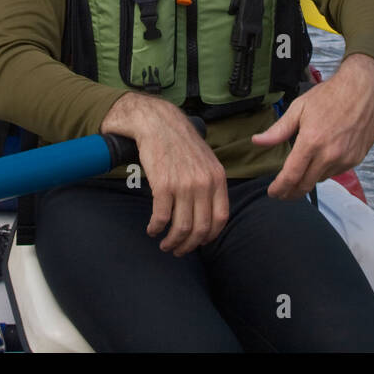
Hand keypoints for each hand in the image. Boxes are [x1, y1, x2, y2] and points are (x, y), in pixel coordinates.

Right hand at [100, 92, 228, 255]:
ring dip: (172, 242)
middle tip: (178, 249)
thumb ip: (211, 184)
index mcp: (217, 178)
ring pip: (181, 228)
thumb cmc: (181, 142)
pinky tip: (152, 229)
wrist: (159, 123)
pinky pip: (161, 218)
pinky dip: (156, 228)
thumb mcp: (206, 160)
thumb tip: (208, 212)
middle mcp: (203, 184)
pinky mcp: (163, 185)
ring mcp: (184, 185)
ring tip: (164, 244)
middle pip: (201, 228)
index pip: (221, 218)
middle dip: (188, 245)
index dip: (210, 236)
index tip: (199, 242)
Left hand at [252, 54, 373, 200]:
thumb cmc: (330, 95)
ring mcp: (345, 159)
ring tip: (301, 172)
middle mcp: (329, 154)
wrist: (364, 89)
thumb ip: (278, 130)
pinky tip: (321, 160)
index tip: (273, 192)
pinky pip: (335, 172)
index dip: (280, 188)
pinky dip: (325, 170)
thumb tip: (257, 142)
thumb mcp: (299, 108)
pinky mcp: (356, 159)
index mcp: (311, 142)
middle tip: (282, 192)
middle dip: (291, 192)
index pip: (291, 176)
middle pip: (306, 185)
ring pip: (320, 179)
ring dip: (308, 179)